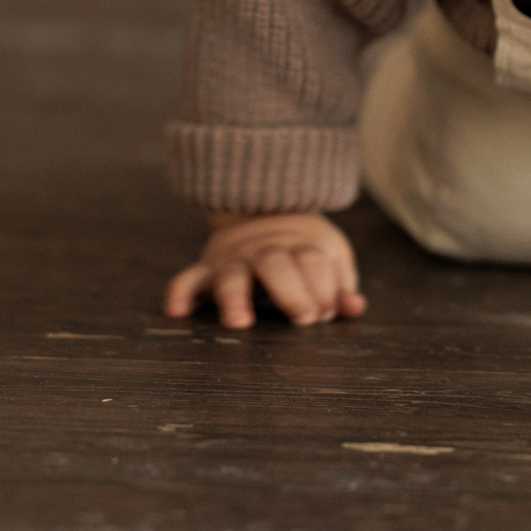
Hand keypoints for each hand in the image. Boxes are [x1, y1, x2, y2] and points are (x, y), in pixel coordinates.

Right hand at [163, 211, 365, 328]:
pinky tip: (177, 313)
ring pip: (231, 275)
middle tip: (305, 317)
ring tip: (240, 322)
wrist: (263, 209)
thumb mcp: (330, 255)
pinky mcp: (206, 270)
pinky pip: (188, 279)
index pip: (312, 262)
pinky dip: (180, 293)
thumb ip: (341, 283)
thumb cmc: (302, 247)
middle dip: (291, 291)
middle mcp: (262, 251)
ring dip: (235, 298)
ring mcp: (232, 260)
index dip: (324, 286)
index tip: (327, 310)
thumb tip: (354, 307)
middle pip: (275, 265)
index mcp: (297, 245)